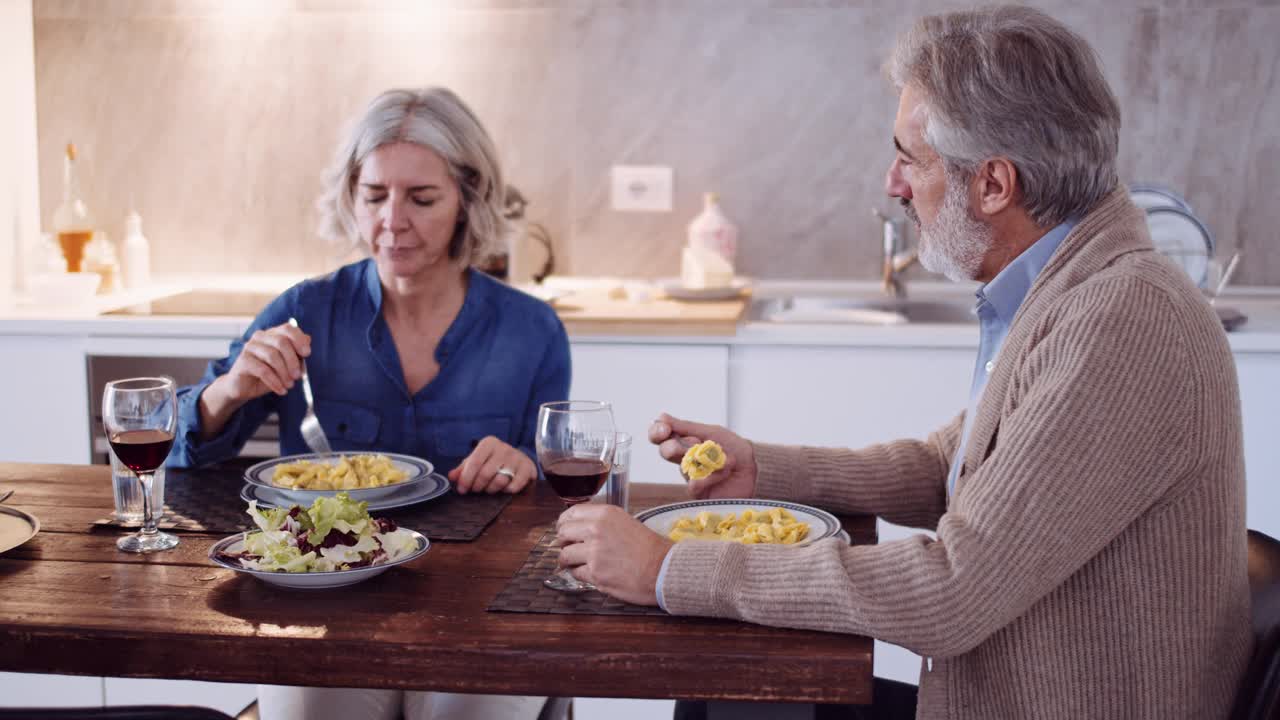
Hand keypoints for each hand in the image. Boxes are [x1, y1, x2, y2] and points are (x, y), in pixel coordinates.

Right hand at [222, 322, 311, 401]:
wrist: (244, 388)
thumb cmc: (268, 375)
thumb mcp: (286, 365)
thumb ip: (297, 353)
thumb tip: (308, 338)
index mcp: (272, 334)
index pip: (287, 329)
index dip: (299, 339)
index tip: (307, 353)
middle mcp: (260, 337)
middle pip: (281, 342)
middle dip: (293, 360)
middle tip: (298, 376)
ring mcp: (249, 347)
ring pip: (272, 356)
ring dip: (284, 373)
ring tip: (289, 385)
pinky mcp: (243, 361)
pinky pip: (262, 370)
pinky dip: (275, 381)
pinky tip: (281, 390)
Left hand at [448, 436, 534, 494]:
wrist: (519, 459)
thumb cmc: (494, 461)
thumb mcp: (478, 460)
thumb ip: (463, 469)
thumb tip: (451, 476)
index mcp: (489, 443)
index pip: (474, 463)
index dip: (466, 479)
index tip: (462, 490)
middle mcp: (504, 448)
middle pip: (485, 474)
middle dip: (477, 486)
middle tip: (476, 490)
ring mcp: (517, 458)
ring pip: (499, 481)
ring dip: (491, 490)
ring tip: (489, 489)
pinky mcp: (528, 468)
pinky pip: (514, 486)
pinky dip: (507, 491)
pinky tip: (504, 489)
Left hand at [556, 503, 672, 606]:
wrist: (663, 568)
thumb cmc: (650, 547)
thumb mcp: (625, 522)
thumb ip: (602, 522)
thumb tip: (581, 527)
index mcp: (604, 514)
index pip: (570, 514)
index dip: (564, 524)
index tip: (564, 530)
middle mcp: (596, 530)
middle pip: (562, 534)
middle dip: (563, 542)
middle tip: (569, 548)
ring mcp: (593, 553)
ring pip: (564, 555)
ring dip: (568, 560)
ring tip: (576, 563)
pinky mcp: (595, 574)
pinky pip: (575, 573)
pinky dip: (580, 573)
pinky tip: (591, 572)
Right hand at [648, 413, 756, 498]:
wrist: (755, 468)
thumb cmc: (734, 449)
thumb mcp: (712, 433)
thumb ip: (687, 427)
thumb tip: (661, 416)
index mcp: (684, 441)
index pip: (661, 436)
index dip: (657, 431)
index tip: (664, 428)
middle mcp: (684, 458)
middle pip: (666, 451)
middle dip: (676, 445)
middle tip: (694, 443)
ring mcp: (691, 476)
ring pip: (682, 467)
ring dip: (703, 458)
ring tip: (721, 456)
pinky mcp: (699, 494)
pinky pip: (695, 484)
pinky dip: (712, 475)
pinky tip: (726, 471)